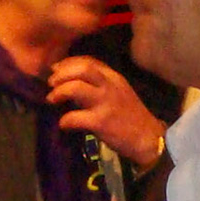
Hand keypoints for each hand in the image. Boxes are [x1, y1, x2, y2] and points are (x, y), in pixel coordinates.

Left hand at [47, 57, 163, 167]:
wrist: (148, 139)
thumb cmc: (131, 117)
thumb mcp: (119, 92)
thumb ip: (101, 84)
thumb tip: (72, 81)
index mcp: (114, 77)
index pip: (88, 61)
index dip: (68, 63)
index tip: (55, 70)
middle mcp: (110, 86)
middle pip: (82, 68)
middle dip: (61, 74)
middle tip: (51, 84)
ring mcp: (106, 103)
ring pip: (75, 88)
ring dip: (59, 93)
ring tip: (52, 100)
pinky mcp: (101, 122)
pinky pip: (75, 117)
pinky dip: (64, 120)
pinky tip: (64, 125)